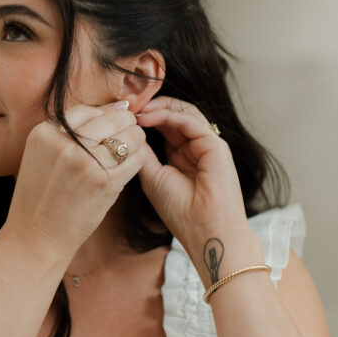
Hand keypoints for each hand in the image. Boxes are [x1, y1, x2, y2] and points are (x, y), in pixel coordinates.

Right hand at [5, 101, 147, 260]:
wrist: (36, 237)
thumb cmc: (41, 197)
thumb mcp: (41, 154)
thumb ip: (67, 133)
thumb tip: (115, 108)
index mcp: (45, 133)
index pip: (87, 110)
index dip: (105, 115)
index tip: (112, 123)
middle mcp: (65, 143)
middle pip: (112, 118)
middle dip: (125, 123)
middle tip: (128, 133)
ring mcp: (86, 162)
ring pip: (129, 135)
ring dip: (136, 139)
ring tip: (132, 148)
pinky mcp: (104, 182)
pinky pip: (135, 158)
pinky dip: (138, 158)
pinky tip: (132, 164)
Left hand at [135, 97, 248, 247]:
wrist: (204, 231)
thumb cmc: (179, 211)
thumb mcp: (151, 177)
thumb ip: (142, 153)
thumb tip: (127, 131)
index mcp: (181, 155)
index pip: (163, 126)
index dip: (143, 117)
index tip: (121, 115)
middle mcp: (195, 147)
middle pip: (173, 115)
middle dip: (150, 107)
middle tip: (127, 105)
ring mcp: (207, 145)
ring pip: (184, 112)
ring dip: (158, 107)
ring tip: (136, 109)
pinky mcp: (216, 145)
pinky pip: (190, 121)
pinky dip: (168, 115)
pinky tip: (148, 117)